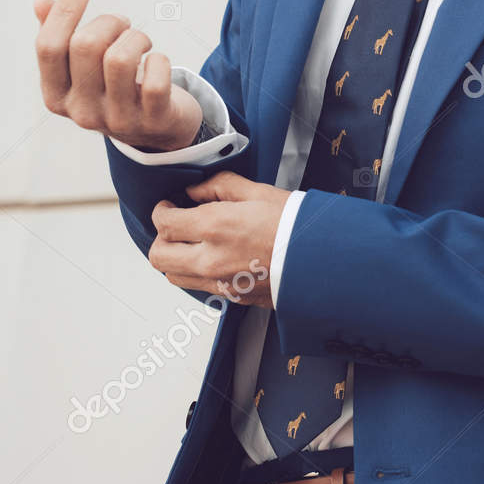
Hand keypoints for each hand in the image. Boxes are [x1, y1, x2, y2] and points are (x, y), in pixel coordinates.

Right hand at [33, 0, 203, 150]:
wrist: (156, 132)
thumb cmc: (114, 89)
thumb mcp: (82, 69)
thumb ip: (60, 37)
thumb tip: (40, 0)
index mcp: (56, 95)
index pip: (48, 47)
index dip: (63, 12)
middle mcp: (82, 112)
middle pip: (85, 46)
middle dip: (109, 22)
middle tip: (123, 24)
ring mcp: (117, 119)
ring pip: (120, 59)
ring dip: (136, 37)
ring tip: (141, 41)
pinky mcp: (152, 121)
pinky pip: (156, 82)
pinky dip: (160, 61)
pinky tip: (157, 62)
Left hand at [149, 171, 290, 305]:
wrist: (323, 261)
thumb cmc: (296, 224)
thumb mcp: (258, 192)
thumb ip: (219, 186)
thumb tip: (194, 191)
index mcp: (215, 227)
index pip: (164, 224)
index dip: (160, 212)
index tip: (168, 206)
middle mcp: (211, 259)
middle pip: (159, 257)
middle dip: (160, 238)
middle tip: (173, 226)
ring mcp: (220, 283)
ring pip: (173, 276)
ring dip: (175, 259)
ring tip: (191, 244)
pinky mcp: (232, 298)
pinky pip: (198, 287)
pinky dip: (196, 273)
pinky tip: (212, 258)